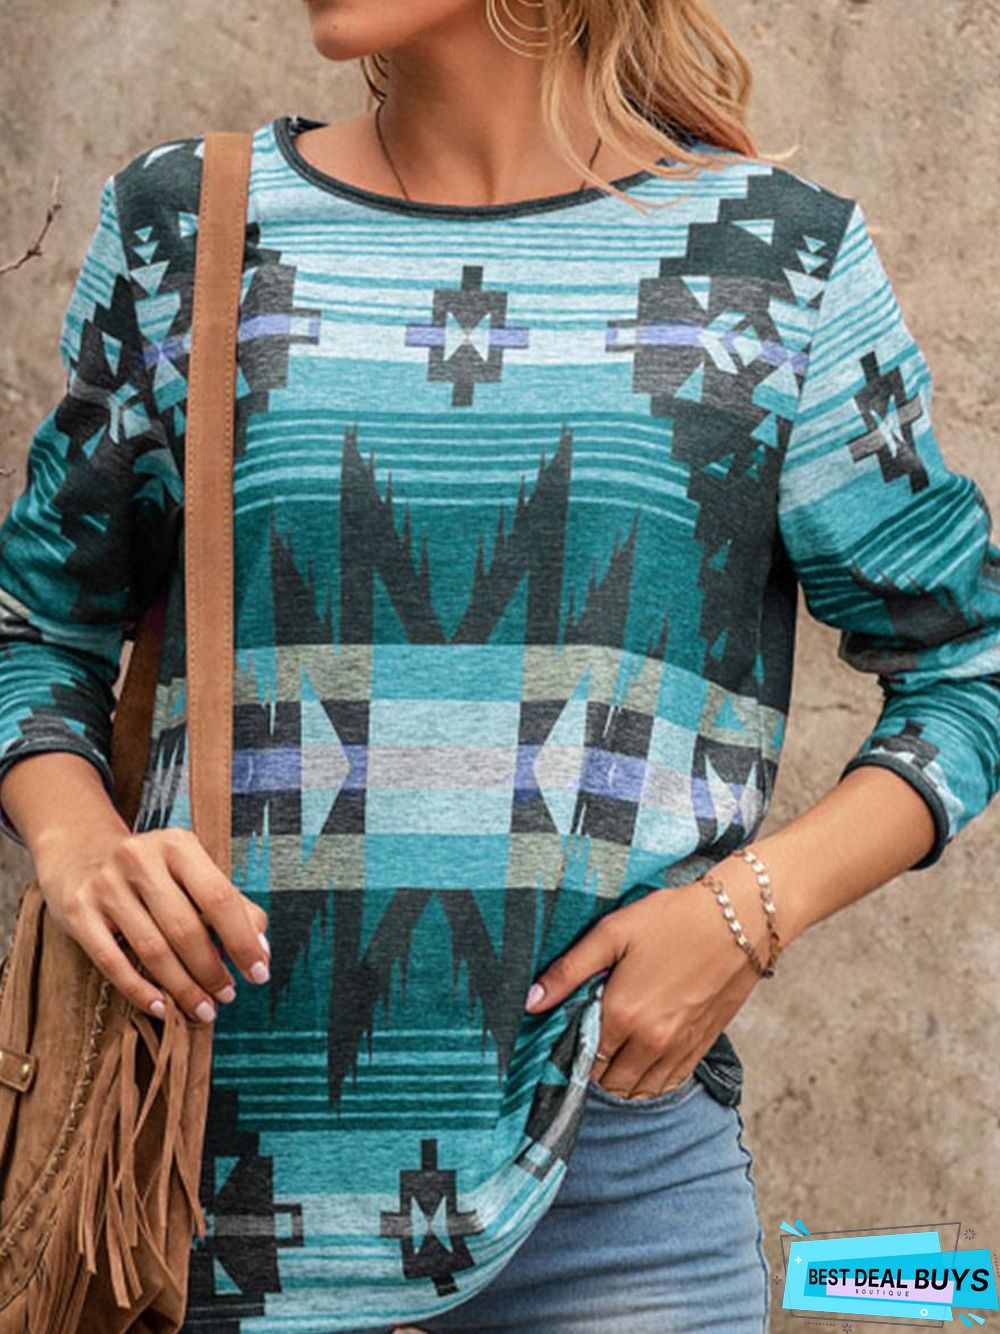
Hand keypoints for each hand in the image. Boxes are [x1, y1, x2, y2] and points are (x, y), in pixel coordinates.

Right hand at [35, 824, 270, 1024]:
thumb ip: (231, 904)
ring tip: (204, 1009)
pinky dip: (141, 991)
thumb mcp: (192, 871)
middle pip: (185, 928)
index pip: (219, 898)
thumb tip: (261, 950)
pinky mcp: (79, 912)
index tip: (259, 973)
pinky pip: (113, 962)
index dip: (243, 940)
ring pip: (152, 949)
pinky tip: (163, 1008)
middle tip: (228, 995)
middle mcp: (141, 860)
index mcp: (178, 846)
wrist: (79, 852)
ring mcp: (106, 886)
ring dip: (183, 987)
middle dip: (212, 970)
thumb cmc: (152, 870)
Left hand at [524, 865, 772, 1097]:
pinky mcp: (701, 1046)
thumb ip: (568, 971)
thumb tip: (529, 1001)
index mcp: (622, 1015)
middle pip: (608, 1082)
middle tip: (590, 1037)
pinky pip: (667, 1085)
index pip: (583, 1058)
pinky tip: (642, 1057)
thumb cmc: (673, 919)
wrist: (740, 920)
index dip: (570, 1049)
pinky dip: (649, 1082)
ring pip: (637, 1090)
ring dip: (620, 1079)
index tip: (567, 1034)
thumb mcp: (613, 932)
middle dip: (593, 1067)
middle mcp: (651, 1042)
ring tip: (614, 1048)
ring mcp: (679, 1048)